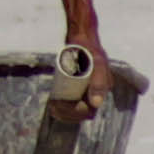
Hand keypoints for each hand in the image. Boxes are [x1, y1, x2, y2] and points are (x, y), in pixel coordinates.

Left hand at [53, 0, 109, 122]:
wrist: (81, 38)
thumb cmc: (89, 50)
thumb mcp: (96, 64)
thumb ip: (100, 82)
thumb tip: (95, 104)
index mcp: (102, 90)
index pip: (88, 111)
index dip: (74, 113)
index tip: (59, 107)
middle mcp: (96, 92)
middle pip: (81, 112)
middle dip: (67, 114)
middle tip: (53, 108)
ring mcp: (86, 89)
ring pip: (76, 109)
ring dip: (64, 113)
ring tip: (52, 107)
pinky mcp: (78, 85)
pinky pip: (72, 102)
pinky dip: (63, 107)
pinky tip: (54, 106)